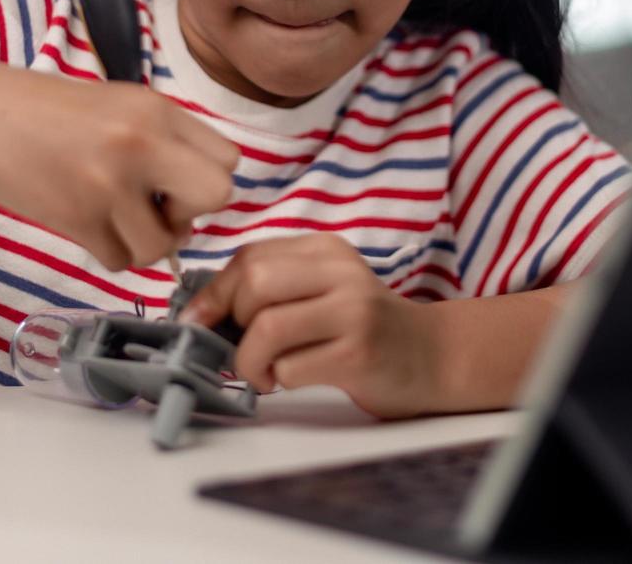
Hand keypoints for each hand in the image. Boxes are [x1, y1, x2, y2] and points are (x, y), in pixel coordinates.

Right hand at [0, 57, 238, 270]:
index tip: (174, 183)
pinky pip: (120, 260)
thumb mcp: (119, 104)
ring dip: (142, 242)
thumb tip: (195, 198)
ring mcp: (109, 182)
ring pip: (162, 244)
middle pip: (217, 194)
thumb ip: (164, 140)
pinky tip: (87, 224)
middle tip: (156, 207)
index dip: (206, 181)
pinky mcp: (77, 216)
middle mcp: (142, 142)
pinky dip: (109, 252)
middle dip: (190, 213)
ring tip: (112, 217)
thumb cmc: (47, 110)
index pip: (228, 159)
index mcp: (158, 109)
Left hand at [178, 233, 443, 418]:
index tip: (199, 322)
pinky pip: (291, 367)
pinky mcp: (359, 353)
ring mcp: (353, 311)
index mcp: (325, 250)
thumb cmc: (363, 328)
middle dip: (232, 324)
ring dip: (249, 361)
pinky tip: (293, 380)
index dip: (213, 293)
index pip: (250, 258)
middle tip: (241, 349)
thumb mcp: (322, 291)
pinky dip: (278, 380)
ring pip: (267, 328)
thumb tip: (203, 311)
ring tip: (263, 374)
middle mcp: (340, 273)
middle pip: (254, 285)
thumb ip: (274, 289)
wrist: (432, 356)